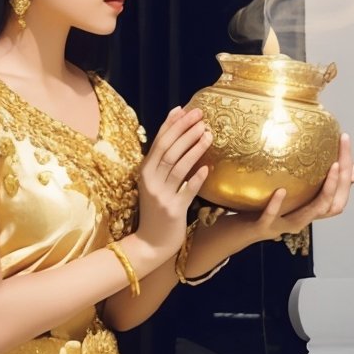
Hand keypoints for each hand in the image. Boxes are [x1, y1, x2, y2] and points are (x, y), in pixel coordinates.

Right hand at [136, 106, 211, 261]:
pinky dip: (197, 178)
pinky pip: (187, 190)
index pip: (159, 142)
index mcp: (145, 172)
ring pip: (179, 166)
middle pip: (169, 150)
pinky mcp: (174, 210)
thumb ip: (162, 163)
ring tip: (208, 134)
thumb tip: (177, 134)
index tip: (186, 109)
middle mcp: (151, 181)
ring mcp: (162, 196)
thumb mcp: (154, 184)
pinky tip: (207, 168)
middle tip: (201, 117)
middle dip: (185, 131)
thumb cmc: (156, 210)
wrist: (150, 243)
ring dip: (194, 148)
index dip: (172, 124)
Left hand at [233, 133, 353, 247]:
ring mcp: (285, 225)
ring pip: (312, 213)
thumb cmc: (266, 207)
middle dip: (343, 181)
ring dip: (325, 192)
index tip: (345, 142)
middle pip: (334, 204)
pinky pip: (272, 218)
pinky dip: (277, 205)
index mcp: (312, 210)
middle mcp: (304, 219)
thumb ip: (307, 179)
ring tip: (332, 168)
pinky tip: (281, 190)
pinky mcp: (264, 228)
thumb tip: (324, 154)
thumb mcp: (291, 192)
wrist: (240, 230)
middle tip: (342, 158)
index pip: (340, 194)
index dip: (348, 173)